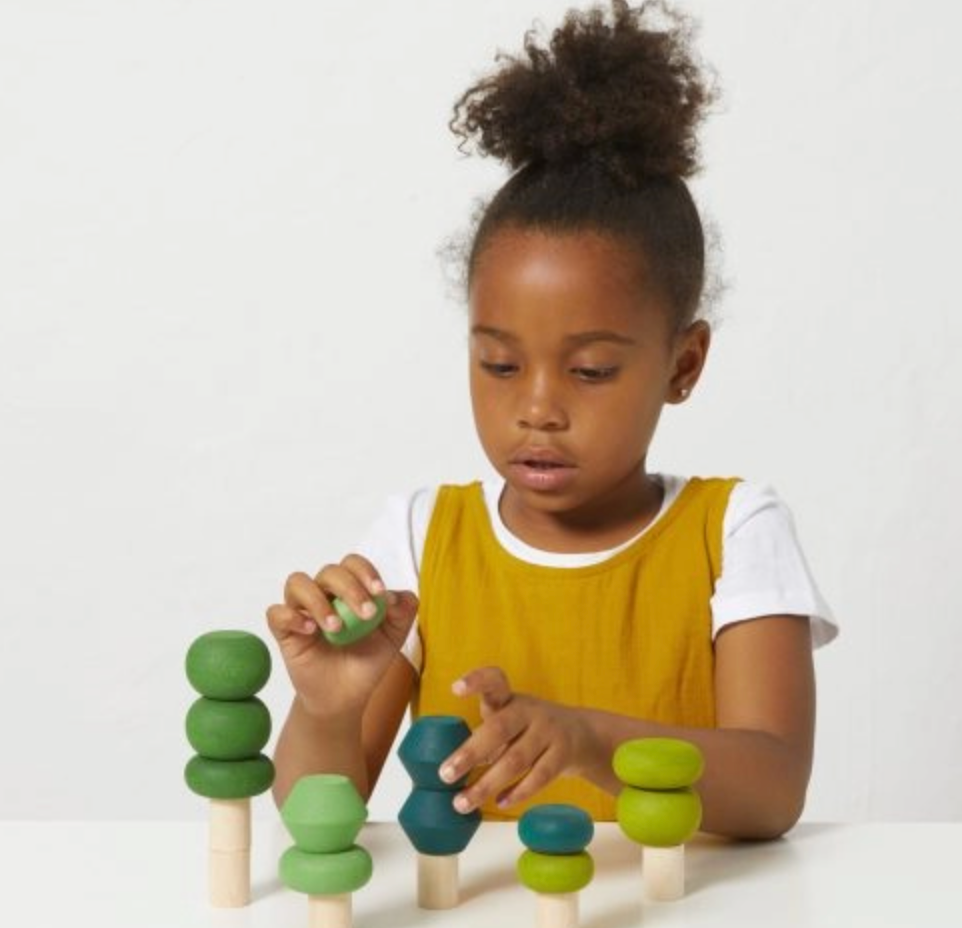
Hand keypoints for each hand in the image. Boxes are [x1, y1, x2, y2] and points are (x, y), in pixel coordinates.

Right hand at [266, 554, 417, 720]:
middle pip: (329, 571)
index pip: (353, 563)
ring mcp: (302, 609)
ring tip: (336, 628)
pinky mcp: (285, 630)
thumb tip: (392, 595)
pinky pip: (276, 613)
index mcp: (350, 588)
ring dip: (318, 601)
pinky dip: (291, 616)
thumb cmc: (367, 660)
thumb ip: (403, 611)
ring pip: (297, 583)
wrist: (347, 695)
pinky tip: (310, 631)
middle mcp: (324, 593)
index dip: (365, 572)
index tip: (380, 592)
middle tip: (366, 615)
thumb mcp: (394, 637)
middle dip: (350, 589)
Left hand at [437, 666, 590, 812]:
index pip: (494, 680)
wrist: (582, 734)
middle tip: (445, 774)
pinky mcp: (563, 754)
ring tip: (461, 803)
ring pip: (515, 760)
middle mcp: (529, 711)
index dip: (476, 680)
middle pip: (499, 729)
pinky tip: (499, 803)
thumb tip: (451, 770)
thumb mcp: (510, 720)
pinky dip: (517, 792)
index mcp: (509, 699)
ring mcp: (548, 732)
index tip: (455, 688)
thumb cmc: (529, 729)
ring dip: (486, 784)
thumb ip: (485, 737)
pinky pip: (538, 777)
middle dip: (470, 753)